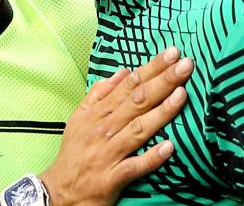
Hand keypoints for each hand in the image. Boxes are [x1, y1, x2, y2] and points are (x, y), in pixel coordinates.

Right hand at [40, 47, 192, 205]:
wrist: (59, 190)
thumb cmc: (74, 151)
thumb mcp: (80, 117)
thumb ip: (99, 93)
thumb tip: (122, 71)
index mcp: (98, 112)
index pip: (129, 85)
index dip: (151, 68)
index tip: (171, 53)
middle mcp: (104, 129)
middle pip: (137, 101)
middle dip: (162, 81)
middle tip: (185, 65)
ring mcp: (109, 153)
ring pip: (139, 129)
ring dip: (161, 112)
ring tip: (182, 94)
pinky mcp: (113, 177)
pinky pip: (135, 166)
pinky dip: (151, 157)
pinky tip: (169, 147)